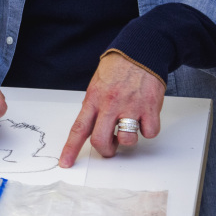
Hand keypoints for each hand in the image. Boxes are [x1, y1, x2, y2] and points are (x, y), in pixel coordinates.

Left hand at [59, 52, 164, 166]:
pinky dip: (148, 129)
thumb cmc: (118, 68)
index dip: (71, 148)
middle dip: (106, 150)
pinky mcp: (149, 108)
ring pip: (127, 140)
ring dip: (129, 138)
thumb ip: (94, 107)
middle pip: (101, 140)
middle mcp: (110, 104)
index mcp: (93, 99)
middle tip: (110, 146)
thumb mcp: (97, 85)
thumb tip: (92, 128)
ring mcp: (130, 107)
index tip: (66, 163)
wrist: (140, 52)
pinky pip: (149, 132)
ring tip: (130, 124)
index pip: (79, 128)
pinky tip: (145, 117)